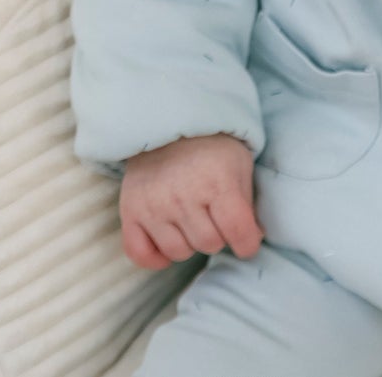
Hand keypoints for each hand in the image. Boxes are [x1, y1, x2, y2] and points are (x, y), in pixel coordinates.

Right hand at [118, 133, 264, 269]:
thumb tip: (251, 238)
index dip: (247, 244)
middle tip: (214, 219)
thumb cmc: (212, 147)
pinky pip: (139, 253)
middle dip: (218, 236)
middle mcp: (184, 197)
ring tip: (191, 224)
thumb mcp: (240, 165)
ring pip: (178, 252)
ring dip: (189, 244)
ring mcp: (154, 205)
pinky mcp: (130, 211)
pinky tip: (166, 246)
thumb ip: (246, 203)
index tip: (246, 242)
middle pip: (209, 244)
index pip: (238, 232)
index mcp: (218, 183)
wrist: (168, 123)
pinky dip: (155, 258)